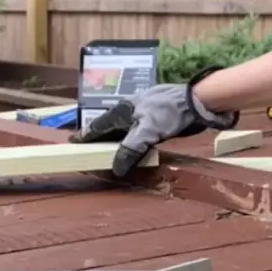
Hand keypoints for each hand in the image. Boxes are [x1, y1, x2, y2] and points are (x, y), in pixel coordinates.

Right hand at [68, 81, 238, 176]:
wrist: (198, 101)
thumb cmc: (171, 112)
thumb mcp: (148, 132)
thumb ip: (130, 149)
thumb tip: (116, 168)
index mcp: (123, 109)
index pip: (99, 125)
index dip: (86, 135)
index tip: (73, 142)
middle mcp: (130, 109)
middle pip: (109, 125)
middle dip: (98, 137)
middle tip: (88, 147)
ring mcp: (143, 112)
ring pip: (123, 127)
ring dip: (115, 137)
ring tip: (107, 148)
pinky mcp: (156, 116)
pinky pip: (137, 129)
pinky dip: (130, 137)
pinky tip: (133, 143)